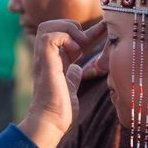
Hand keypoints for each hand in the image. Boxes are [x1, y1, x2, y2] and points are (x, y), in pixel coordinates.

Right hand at [18, 20, 105, 147]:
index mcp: (54, 61)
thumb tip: (77, 69)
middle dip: (71, 26)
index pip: (66, 35)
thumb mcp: (71, 88)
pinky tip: (75, 52)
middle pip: (50, 25)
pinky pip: (49, 37)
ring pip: (47, 27)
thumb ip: (73, 76)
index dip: (84, 31)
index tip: (103, 29)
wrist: (51, 123)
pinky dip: (64, 38)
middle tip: (85, 43)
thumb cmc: (60, 110)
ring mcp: (44, 59)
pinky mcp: (45, 63)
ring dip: (67, 30)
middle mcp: (47, 57)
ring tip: (80, 46)